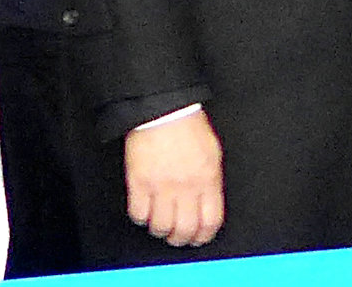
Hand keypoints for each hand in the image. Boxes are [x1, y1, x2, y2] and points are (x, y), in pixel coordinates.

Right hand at [123, 108, 223, 247]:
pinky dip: (141, 218)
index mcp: (208, 179)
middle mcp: (186, 186)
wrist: (164, 112)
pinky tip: (144, 212)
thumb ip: (211, 182)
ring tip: (160, 225)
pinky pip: (138, 214)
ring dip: (160, 230)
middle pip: (184, 229)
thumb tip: (209, 203)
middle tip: (177, 236)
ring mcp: (161, 186)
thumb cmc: (189, 128)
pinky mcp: (139, 183)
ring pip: (160, 226)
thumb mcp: (213, 155)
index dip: (204, 236)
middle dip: (181, 239)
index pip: (210, 221)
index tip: (199, 238)